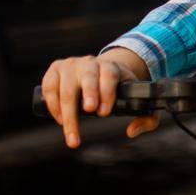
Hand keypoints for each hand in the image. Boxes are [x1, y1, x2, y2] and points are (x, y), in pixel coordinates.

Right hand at [40, 48, 155, 148]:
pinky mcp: (55, 69)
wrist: (100, 71)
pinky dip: (52, 104)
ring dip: (65, 109)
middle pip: (87, 78)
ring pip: (65, 85)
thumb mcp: (137, 99)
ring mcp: (70, 65)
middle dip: (88, 94)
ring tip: (70, 131)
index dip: (107, 92)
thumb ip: (146, 118)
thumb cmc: (119, 89)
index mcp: (111, 67)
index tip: (104, 112)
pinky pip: (49, 86)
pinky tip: (59, 119)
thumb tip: (131, 131)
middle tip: (89, 111)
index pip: (110, 75)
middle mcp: (90, 63)